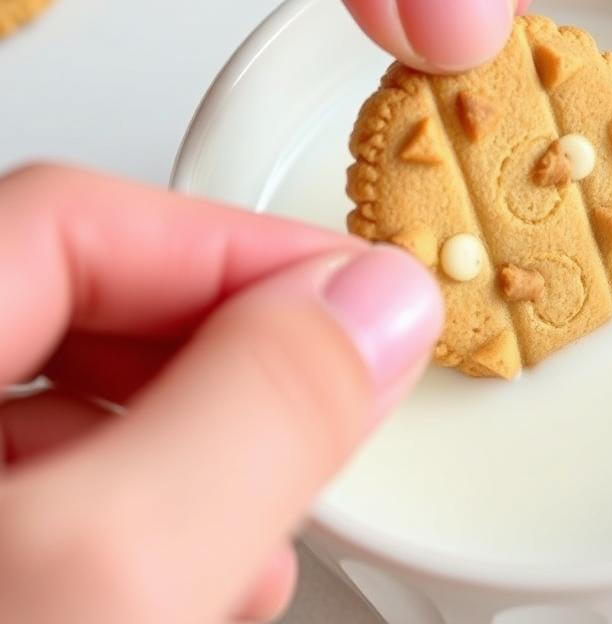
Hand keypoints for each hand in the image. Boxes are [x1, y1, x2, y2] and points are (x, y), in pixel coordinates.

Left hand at [0, 165, 442, 622]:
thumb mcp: (111, 571)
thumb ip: (253, 414)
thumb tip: (374, 305)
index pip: (71, 218)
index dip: (238, 246)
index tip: (362, 298)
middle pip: (80, 300)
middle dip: (235, 345)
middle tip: (337, 384)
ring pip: (77, 406)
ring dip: (208, 439)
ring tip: (282, 500)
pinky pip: (58, 499)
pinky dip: (157, 514)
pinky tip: (213, 566)